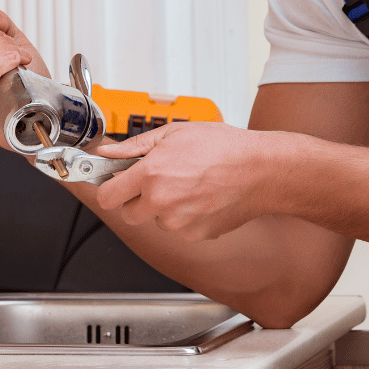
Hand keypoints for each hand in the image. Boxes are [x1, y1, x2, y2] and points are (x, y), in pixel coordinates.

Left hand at [95, 121, 280, 241]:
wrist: (260, 170)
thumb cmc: (224, 147)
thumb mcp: (174, 133)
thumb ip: (134, 147)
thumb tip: (107, 152)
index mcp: (151, 175)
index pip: (108, 197)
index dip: (110, 190)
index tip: (116, 185)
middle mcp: (161, 202)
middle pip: (128, 214)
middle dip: (136, 200)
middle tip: (156, 182)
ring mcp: (179, 222)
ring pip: (157, 221)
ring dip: (165, 208)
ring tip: (188, 185)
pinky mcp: (196, 234)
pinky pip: (180, 229)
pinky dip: (187, 217)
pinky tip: (202, 197)